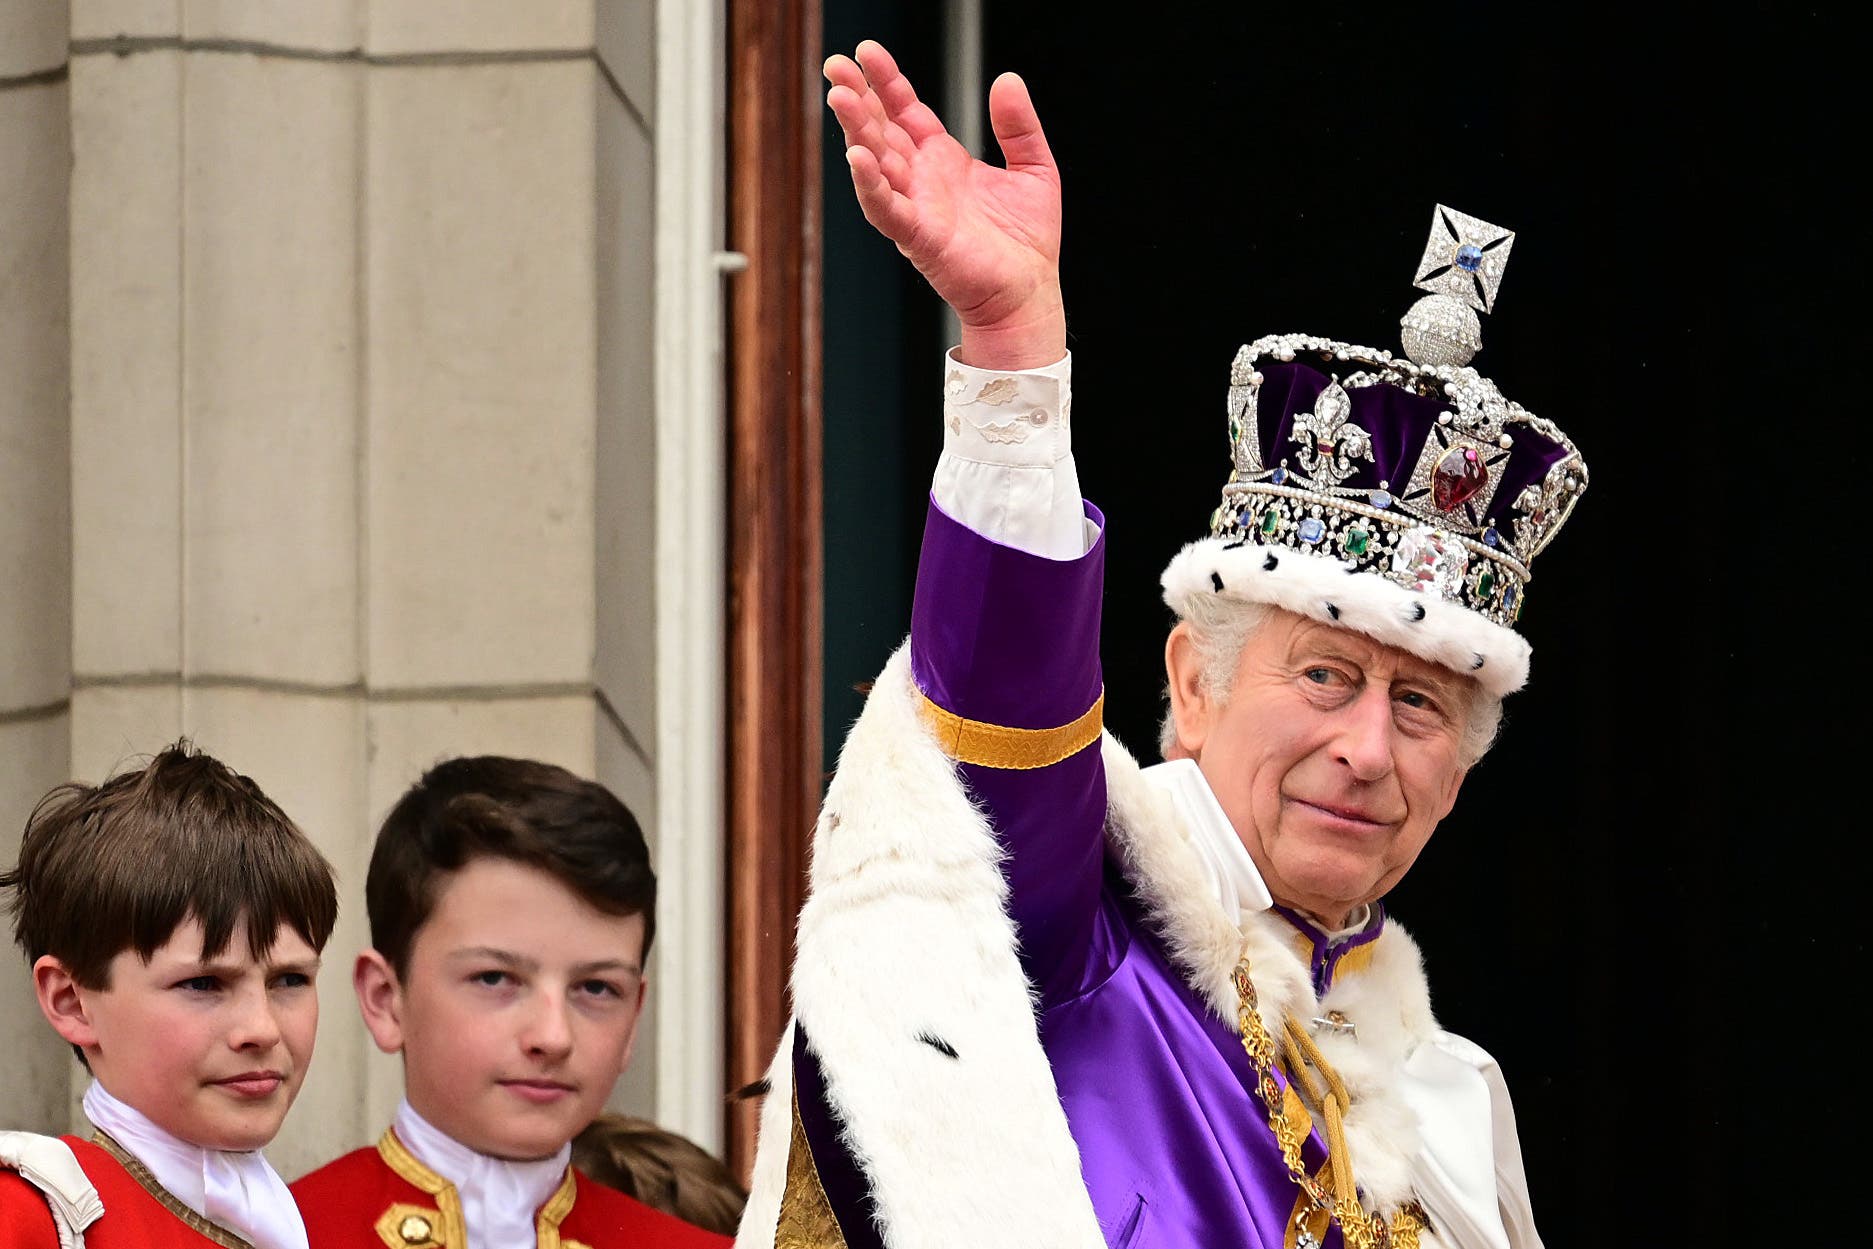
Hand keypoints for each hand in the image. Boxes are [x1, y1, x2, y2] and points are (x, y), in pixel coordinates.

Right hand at [825, 41, 1064, 370]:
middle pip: (881, 130)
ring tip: (839, 97)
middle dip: (858, 98)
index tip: (866, 51)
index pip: (905, 111)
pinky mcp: (920, 238)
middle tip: (835, 66)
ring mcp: (917, 208)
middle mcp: (922, 181)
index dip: (887, 81)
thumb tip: (1008, 79)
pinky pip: (887, 209)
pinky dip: (870, 185)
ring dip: (856, 131)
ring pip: (876, 163)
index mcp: (943, 160)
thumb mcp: (1034, 168)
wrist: (1031, 294)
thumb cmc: (1027, 242)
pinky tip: (857, 157)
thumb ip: (1018, 126)